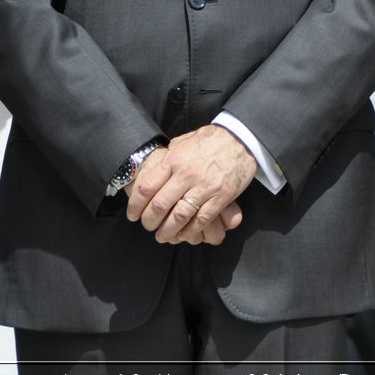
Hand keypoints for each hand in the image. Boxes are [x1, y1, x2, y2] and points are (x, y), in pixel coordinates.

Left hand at [126, 125, 255, 244]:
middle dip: (150, 221)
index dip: (136, 205)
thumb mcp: (184, 141)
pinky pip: (202, 219)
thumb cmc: (211, 139)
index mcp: (174, 160)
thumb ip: (168, 156)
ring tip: (162, 236)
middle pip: (160, 205)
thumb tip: (154, 167)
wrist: (241, 138)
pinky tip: (184, 234)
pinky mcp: (221, 196)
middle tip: (148, 227)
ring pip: (179, 216)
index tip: (133, 215)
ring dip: (168, 230)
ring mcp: (205, 186)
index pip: (146, 187)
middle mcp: (186, 174)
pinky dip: (190, 231)